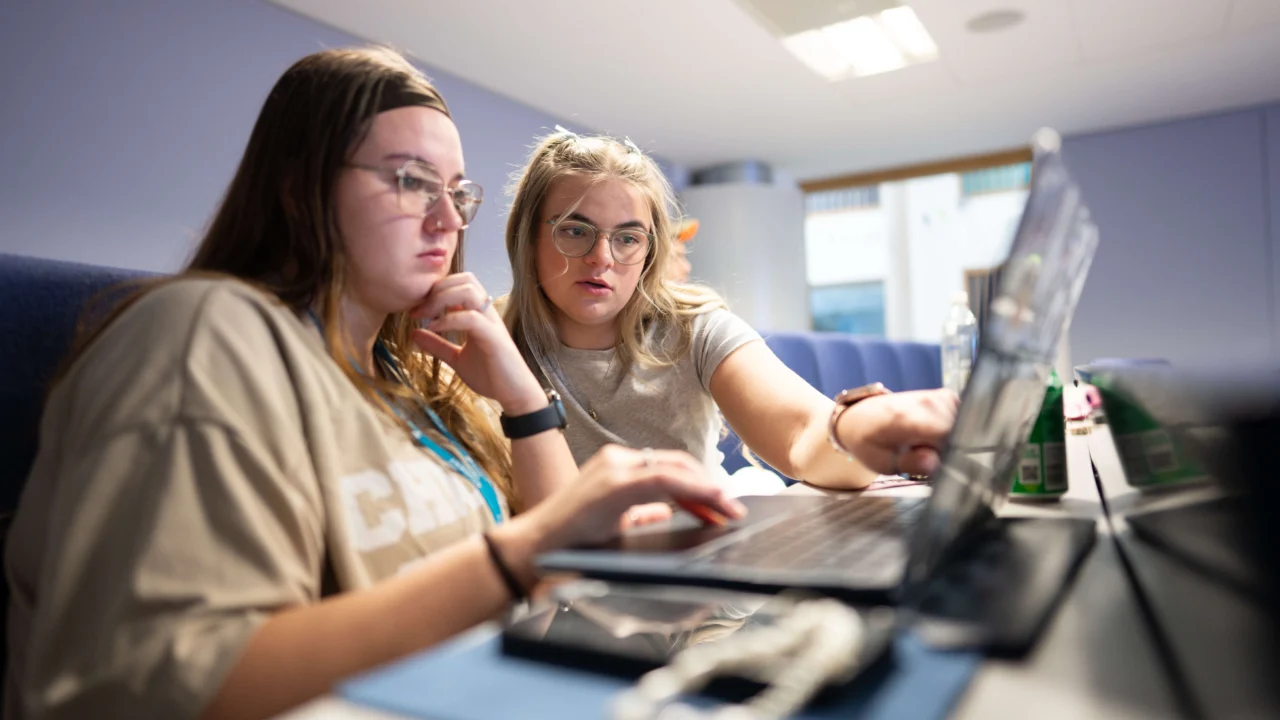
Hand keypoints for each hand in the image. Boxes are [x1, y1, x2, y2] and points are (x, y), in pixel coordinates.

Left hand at [409, 274, 545, 412]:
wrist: (514, 394)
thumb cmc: (490, 375)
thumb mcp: (456, 358)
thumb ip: (438, 345)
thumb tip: (414, 333)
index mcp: (479, 314)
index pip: (460, 283)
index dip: (436, 288)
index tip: (416, 306)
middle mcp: (486, 313)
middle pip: (465, 280)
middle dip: (437, 288)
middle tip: (417, 309)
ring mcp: (491, 323)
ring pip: (469, 291)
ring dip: (442, 299)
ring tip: (424, 316)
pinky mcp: (494, 338)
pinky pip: (471, 318)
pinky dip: (448, 320)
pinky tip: (433, 329)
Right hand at [521, 445, 745, 550]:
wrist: (533, 550)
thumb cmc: (569, 542)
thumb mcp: (613, 524)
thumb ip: (639, 514)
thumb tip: (665, 512)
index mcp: (616, 467)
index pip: (668, 468)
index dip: (699, 485)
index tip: (721, 506)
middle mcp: (616, 459)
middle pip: (677, 465)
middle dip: (709, 487)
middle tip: (732, 510)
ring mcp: (615, 468)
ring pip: (675, 469)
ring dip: (707, 490)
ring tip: (728, 510)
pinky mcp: (615, 483)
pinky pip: (664, 480)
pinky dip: (693, 491)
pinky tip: (710, 504)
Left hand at [837, 389, 958, 476]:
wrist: (860, 417)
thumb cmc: (870, 442)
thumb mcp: (883, 462)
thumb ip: (910, 463)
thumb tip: (934, 462)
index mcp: (908, 417)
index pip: (947, 436)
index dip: (948, 455)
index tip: (936, 464)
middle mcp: (927, 402)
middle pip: (958, 433)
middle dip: (949, 449)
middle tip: (926, 455)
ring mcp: (938, 397)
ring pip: (963, 427)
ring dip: (951, 440)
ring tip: (927, 445)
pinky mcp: (946, 397)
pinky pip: (963, 418)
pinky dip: (954, 430)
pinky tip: (935, 436)